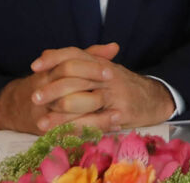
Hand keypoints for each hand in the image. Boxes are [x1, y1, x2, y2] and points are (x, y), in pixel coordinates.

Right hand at [0, 43, 118, 133]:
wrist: (15, 107)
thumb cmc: (46, 83)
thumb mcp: (63, 65)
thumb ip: (89, 55)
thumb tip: (114, 47)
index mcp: (48, 73)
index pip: (68, 67)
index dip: (90, 69)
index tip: (110, 72)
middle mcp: (44, 91)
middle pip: (69, 89)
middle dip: (93, 93)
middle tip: (115, 96)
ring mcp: (44, 112)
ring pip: (70, 114)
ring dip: (96, 117)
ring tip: (118, 116)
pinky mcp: (46, 130)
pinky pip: (70, 132)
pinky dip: (90, 131)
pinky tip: (108, 129)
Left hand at [31, 43, 175, 131]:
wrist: (155, 99)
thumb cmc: (122, 86)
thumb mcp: (103, 70)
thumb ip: (78, 62)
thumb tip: (45, 54)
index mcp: (101, 63)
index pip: (74, 54)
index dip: (54, 58)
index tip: (34, 66)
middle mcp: (107, 75)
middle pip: (75, 76)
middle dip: (52, 88)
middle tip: (34, 97)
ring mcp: (114, 94)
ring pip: (82, 101)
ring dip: (60, 115)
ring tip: (41, 123)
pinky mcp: (121, 113)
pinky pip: (94, 122)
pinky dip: (77, 129)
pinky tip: (62, 135)